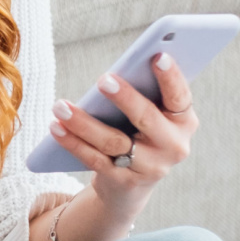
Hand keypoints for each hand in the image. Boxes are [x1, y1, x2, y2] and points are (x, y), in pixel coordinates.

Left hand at [48, 52, 198, 225]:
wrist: (131, 184)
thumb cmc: (139, 133)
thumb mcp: (150, 115)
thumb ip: (143, 93)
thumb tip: (117, 71)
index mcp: (184, 122)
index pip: (180, 97)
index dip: (171, 77)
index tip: (157, 56)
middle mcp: (172, 146)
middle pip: (147, 119)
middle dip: (125, 98)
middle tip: (103, 79)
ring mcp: (149, 167)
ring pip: (113, 141)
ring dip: (83, 122)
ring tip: (60, 106)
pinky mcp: (123, 181)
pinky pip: (94, 159)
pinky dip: (72, 141)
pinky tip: (55, 126)